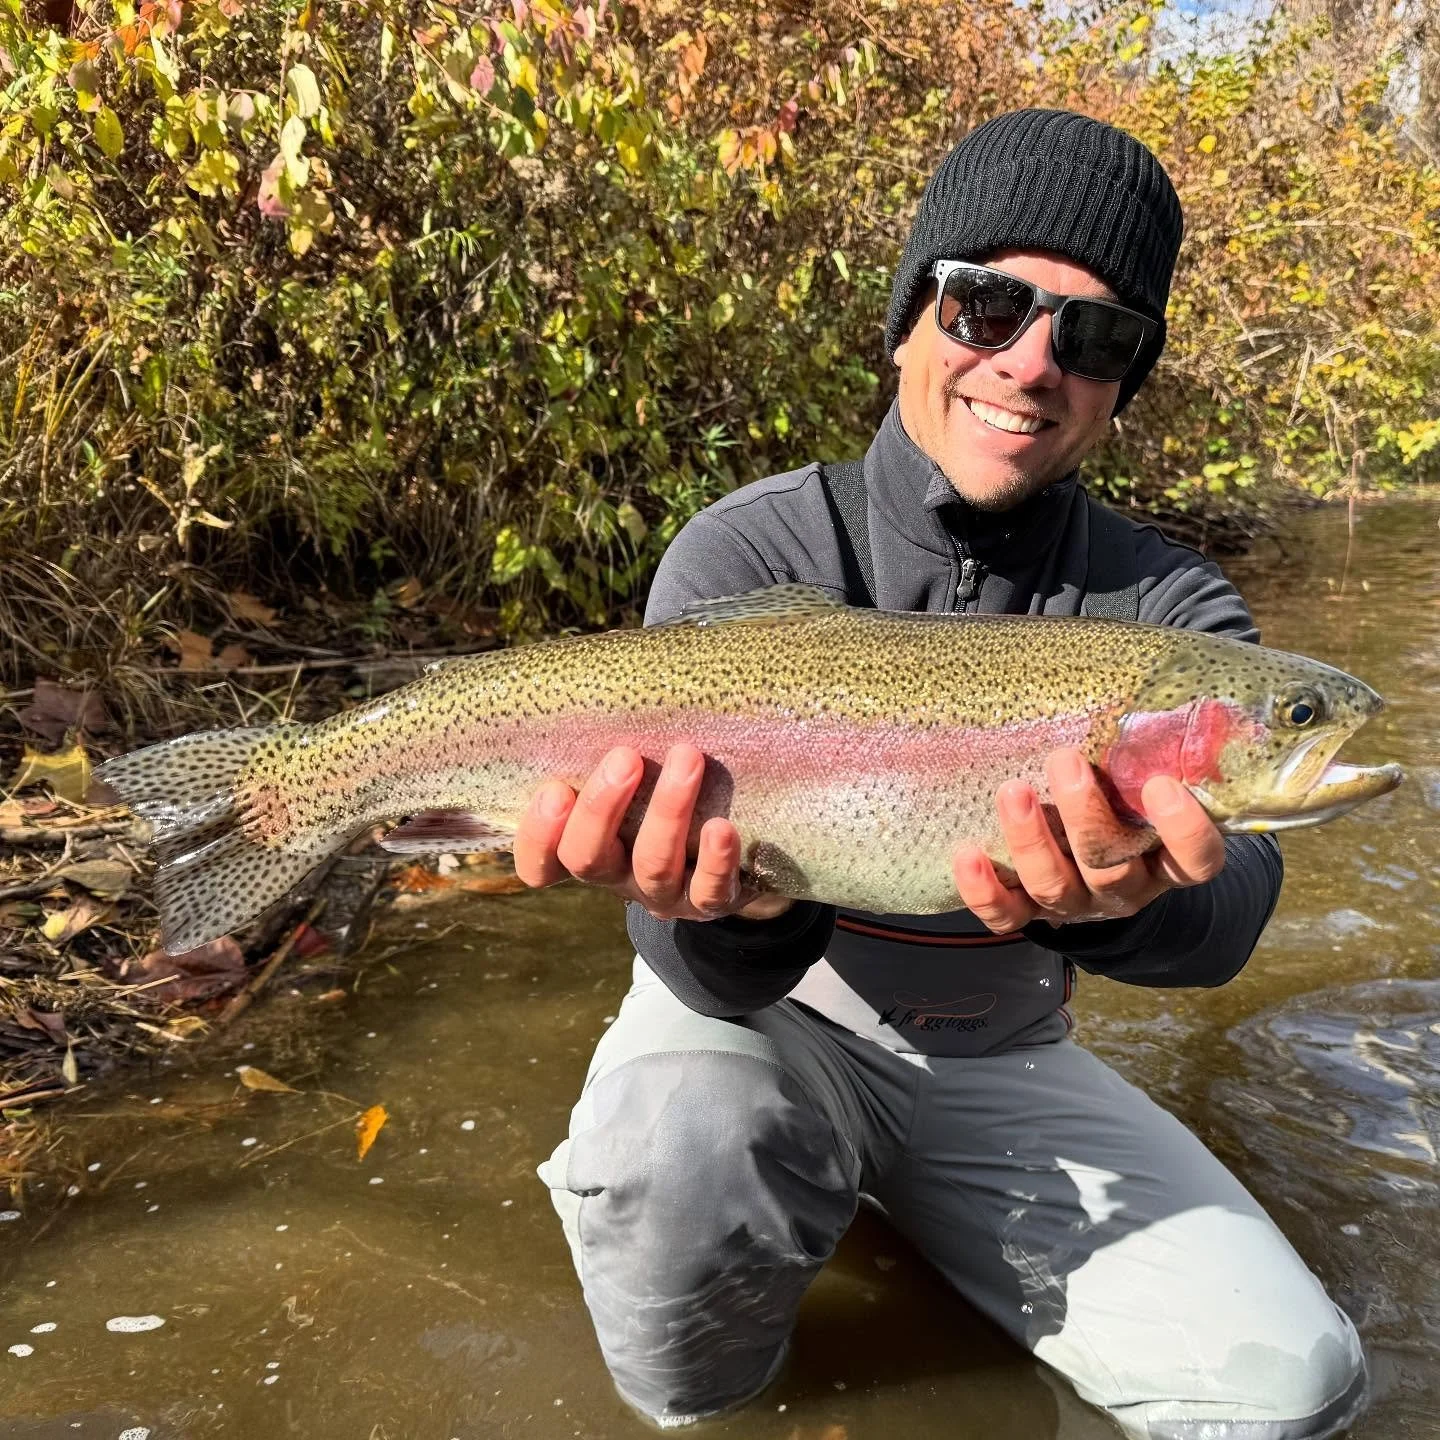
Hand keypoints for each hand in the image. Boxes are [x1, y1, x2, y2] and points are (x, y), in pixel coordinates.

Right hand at [512, 743, 793, 921]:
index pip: (540, 863)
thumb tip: (597, 673)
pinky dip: (715, 860)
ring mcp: (664, 892)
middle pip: (589, 859)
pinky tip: (722, 829)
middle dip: (602, 807)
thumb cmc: (665, 787)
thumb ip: (606, 744)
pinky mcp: (712, 900)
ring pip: (652, 866)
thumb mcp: (631, 772)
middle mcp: (618, 876)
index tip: (554, 788)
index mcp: (587, 846)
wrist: (738, 844)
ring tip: (688, 758)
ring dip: (667, 812)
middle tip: (625, 757)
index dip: (538, 836)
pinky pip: (709, 891)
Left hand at [952, 747, 1226, 934]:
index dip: (1184, 831)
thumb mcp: (1141, 780)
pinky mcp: (1030, 913)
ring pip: (1055, 887)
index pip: (1196, 860)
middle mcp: (1125, 888)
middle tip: (1064, 760)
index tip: (1161, 784)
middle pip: (1111, 868)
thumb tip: (1139, 683)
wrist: (1089, 866)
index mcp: (1165, 859)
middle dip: (1085, 816)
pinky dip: (984, 889)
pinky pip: (1006, 915)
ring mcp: (1076, 905)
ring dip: (1031, 839)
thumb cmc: (1119, 803)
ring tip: (1013, 790)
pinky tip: (967, 854)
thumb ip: (1148, 748)